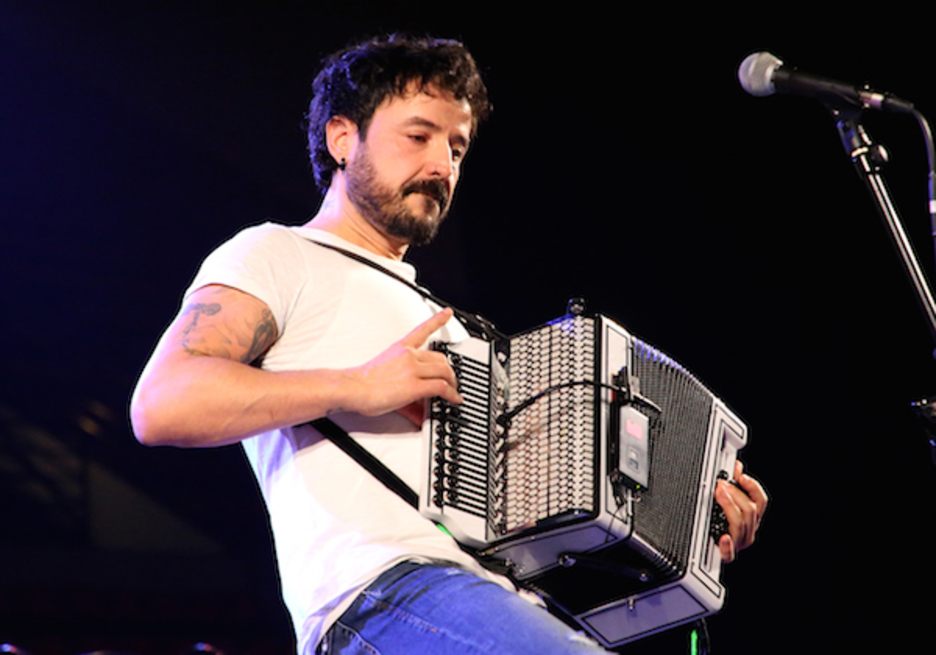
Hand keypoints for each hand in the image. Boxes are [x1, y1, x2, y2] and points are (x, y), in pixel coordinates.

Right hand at [342, 308, 461, 418]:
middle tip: (451, 381)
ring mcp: (412, 369)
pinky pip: (442, 387)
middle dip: (448, 370)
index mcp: (399, 348)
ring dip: (452, 382)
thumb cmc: (360, 383)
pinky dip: (451, 394)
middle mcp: (408, 355)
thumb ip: (403, 386)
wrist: (351, 388)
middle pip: (440, 358)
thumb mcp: (385, 375)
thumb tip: (416, 408)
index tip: (447, 312)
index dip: (438, 320)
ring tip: (453, 392)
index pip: (422, 330)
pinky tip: (453, 399)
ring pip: (444, 371)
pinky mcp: (414, 385)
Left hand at [715, 460, 767, 562]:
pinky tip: (723, 537)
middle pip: (750, 510)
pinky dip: (727, 545)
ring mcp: (738, 543)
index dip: (752, 487)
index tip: (741, 477)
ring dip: (729, 506)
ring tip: (718, 494)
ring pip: (739, 524)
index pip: (760, 501)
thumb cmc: (717, 522)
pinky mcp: (726, 555)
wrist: (706, 546)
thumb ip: (732, 483)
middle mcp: (748, 530)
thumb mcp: (726, 501)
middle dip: (735, 494)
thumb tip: (735, 465)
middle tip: (721, 484)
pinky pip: (729, 553)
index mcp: (751, 517)